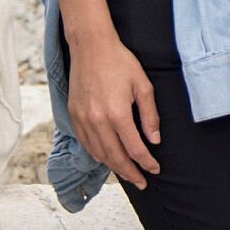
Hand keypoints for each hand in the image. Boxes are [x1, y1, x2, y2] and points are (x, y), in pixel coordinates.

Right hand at [63, 26, 163, 187]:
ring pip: (99, 154)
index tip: (155, 170)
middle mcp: (97, 121)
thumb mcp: (143, 85)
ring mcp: (83, 119)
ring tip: (127, 174)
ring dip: (114, 167)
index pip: (135, 149)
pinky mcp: (74, 115)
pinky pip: (86, 144)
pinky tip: (107, 159)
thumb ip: (150, 115)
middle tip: (142, 183)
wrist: (90, 46)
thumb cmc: (120, 62)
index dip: (146, 163)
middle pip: (116, 157)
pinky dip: (97, 155)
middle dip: (130, 173)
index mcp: (117, 114)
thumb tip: (154, 140)